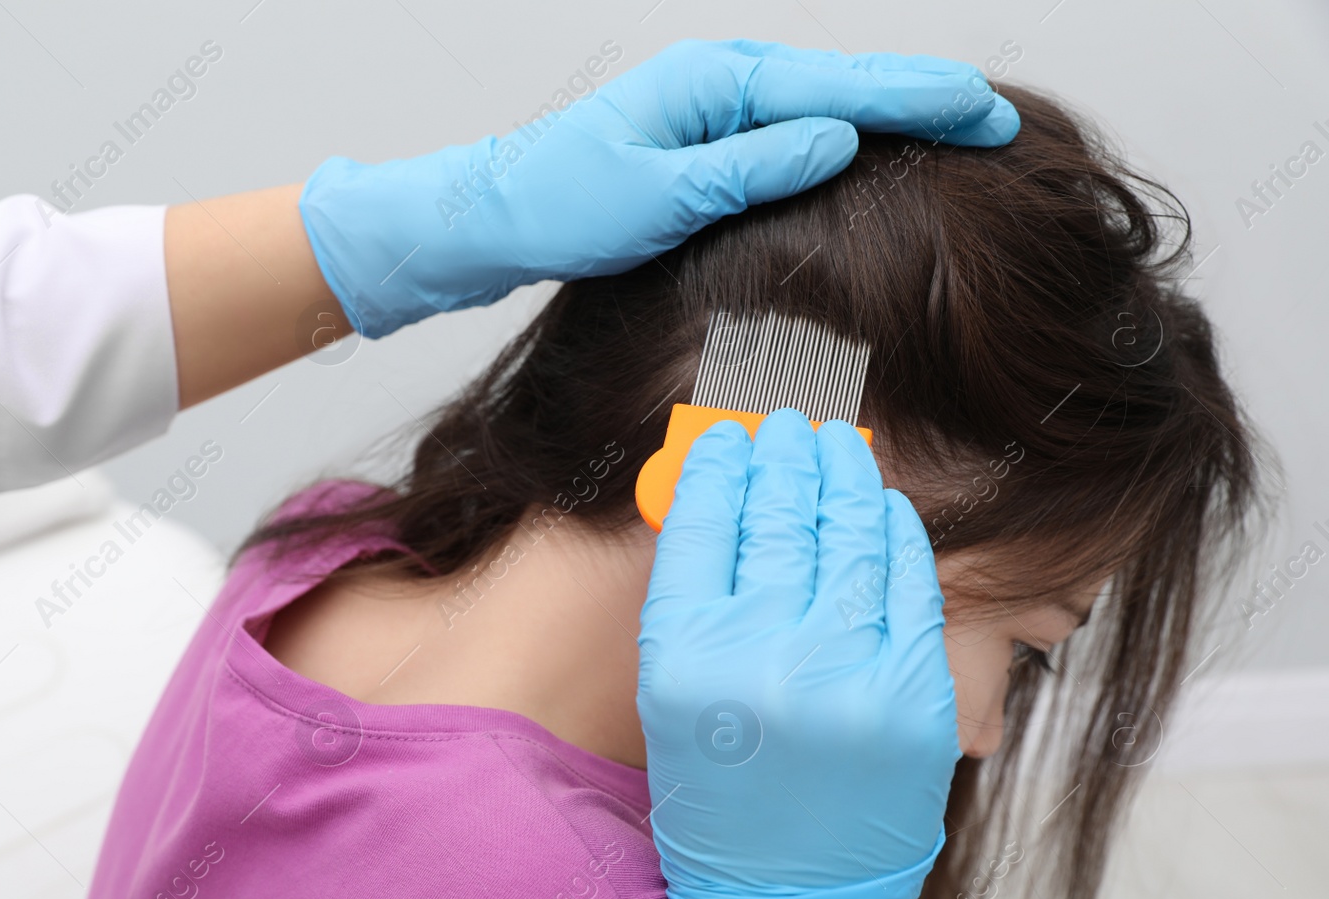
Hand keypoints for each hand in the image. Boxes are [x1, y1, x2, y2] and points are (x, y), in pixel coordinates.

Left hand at [298, 40, 1018, 337]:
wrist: (495, 216)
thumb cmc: (561, 205)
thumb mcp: (658, 196)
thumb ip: (750, 167)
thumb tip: (839, 140)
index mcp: (715, 84)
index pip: (841, 89)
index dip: (921, 101)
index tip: (988, 115)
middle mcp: (721, 82)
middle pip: (846, 83)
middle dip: (925, 97)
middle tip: (1002, 118)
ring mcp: (715, 106)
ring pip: (826, 102)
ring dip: (894, 111)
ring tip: (963, 123)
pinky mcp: (707, 138)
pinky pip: (795, 126)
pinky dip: (847, 132)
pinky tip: (875, 147)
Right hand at [630, 410, 960, 898]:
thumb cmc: (721, 804)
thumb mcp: (674, 702)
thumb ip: (694, 602)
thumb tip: (727, 497)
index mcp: (684, 659)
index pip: (703, 522)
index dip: (720, 465)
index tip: (730, 437)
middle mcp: (762, 659)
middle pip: (777, 518)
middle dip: (783, 455)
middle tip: (787, 422)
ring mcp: (847, 677)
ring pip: (849, 538)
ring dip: (842, 477)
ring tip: (835, 443)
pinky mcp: (914, 697)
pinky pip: (909, 585)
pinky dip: (896, 533)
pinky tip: (882, 503)